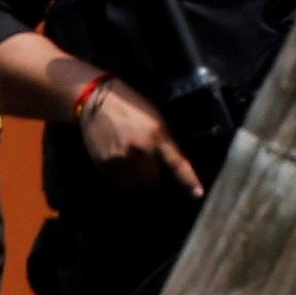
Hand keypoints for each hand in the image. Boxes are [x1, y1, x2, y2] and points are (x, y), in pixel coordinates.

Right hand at [78, 73, 205, 196]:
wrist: (98, 101)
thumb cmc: (131, 107)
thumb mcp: (155, 118)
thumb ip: (165, 141)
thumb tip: (173, 163)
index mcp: (157, 136)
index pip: (177, 163)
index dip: (188, 181)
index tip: (197, 193)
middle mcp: (140, 150)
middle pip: (153, 182)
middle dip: (155, 179)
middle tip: (151, 171)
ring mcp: (121, 159)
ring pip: (135, 186)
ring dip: (138, 182)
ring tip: (135, 169)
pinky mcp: (105, 165)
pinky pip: (118, 182)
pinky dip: (123, 178)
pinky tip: (120, 163)